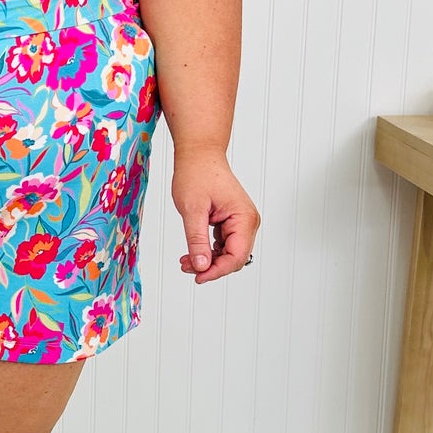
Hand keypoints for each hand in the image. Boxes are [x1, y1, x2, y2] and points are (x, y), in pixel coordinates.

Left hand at [170, 145, 258, 281]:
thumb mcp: (192, 209)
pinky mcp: (232, 222)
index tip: (198, 277)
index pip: (236, 256)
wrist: (199, 154)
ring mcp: (241, 222)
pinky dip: (208, 251)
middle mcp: (247, 221)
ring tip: (185, 260)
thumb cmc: (197, 174)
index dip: (217, 271)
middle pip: (234, 258)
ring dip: (208, 260)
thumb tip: (201, 266)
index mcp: (244, 218)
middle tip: (186, 267)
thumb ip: (197, 240)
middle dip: (211, 267)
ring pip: (228, 253)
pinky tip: (193, 252)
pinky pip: (224, 244)